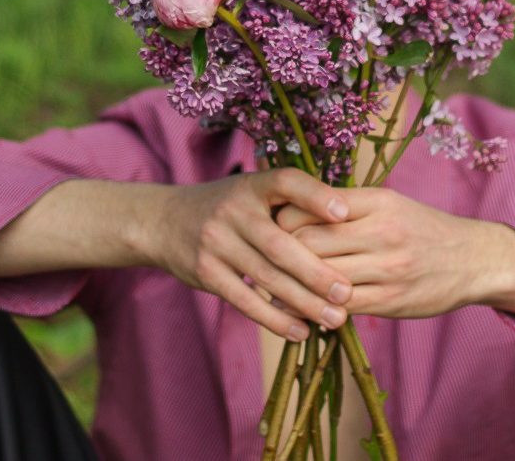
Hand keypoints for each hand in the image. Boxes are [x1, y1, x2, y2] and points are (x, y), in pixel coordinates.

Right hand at [138, 169, 355, 340]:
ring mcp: (216, 242)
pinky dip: (274, 319)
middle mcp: (233, 211)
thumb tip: (350, 222)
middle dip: (317, 272)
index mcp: (252, 185)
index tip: (345, 214)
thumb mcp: (252, 191)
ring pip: (266, 277)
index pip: (286, 182)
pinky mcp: (205, 272)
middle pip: (280, 244)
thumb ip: (290, 202)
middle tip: (348, 292)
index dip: (315, 195)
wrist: (164, 221)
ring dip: (303, 302)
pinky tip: (300, 332)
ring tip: (336, 318)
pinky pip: (244, 300)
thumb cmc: (227, 208)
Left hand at [277, 187, 514, 319]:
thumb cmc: (422, 228)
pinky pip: (341, 306)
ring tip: (270, 286)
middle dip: (280, 252)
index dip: (282, 218)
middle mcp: (382, 231)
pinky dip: (315, 307)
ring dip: (292, 285)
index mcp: (377, 201)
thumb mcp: (389, 203)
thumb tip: (289, 211)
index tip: (271, 227)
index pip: (311, 206)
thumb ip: (345, 207)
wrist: (474, 259)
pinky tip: (301, 307)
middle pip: (309, 242)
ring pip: (321, 276)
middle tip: (263, 259)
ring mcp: (388, 268)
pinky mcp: (391, 300)